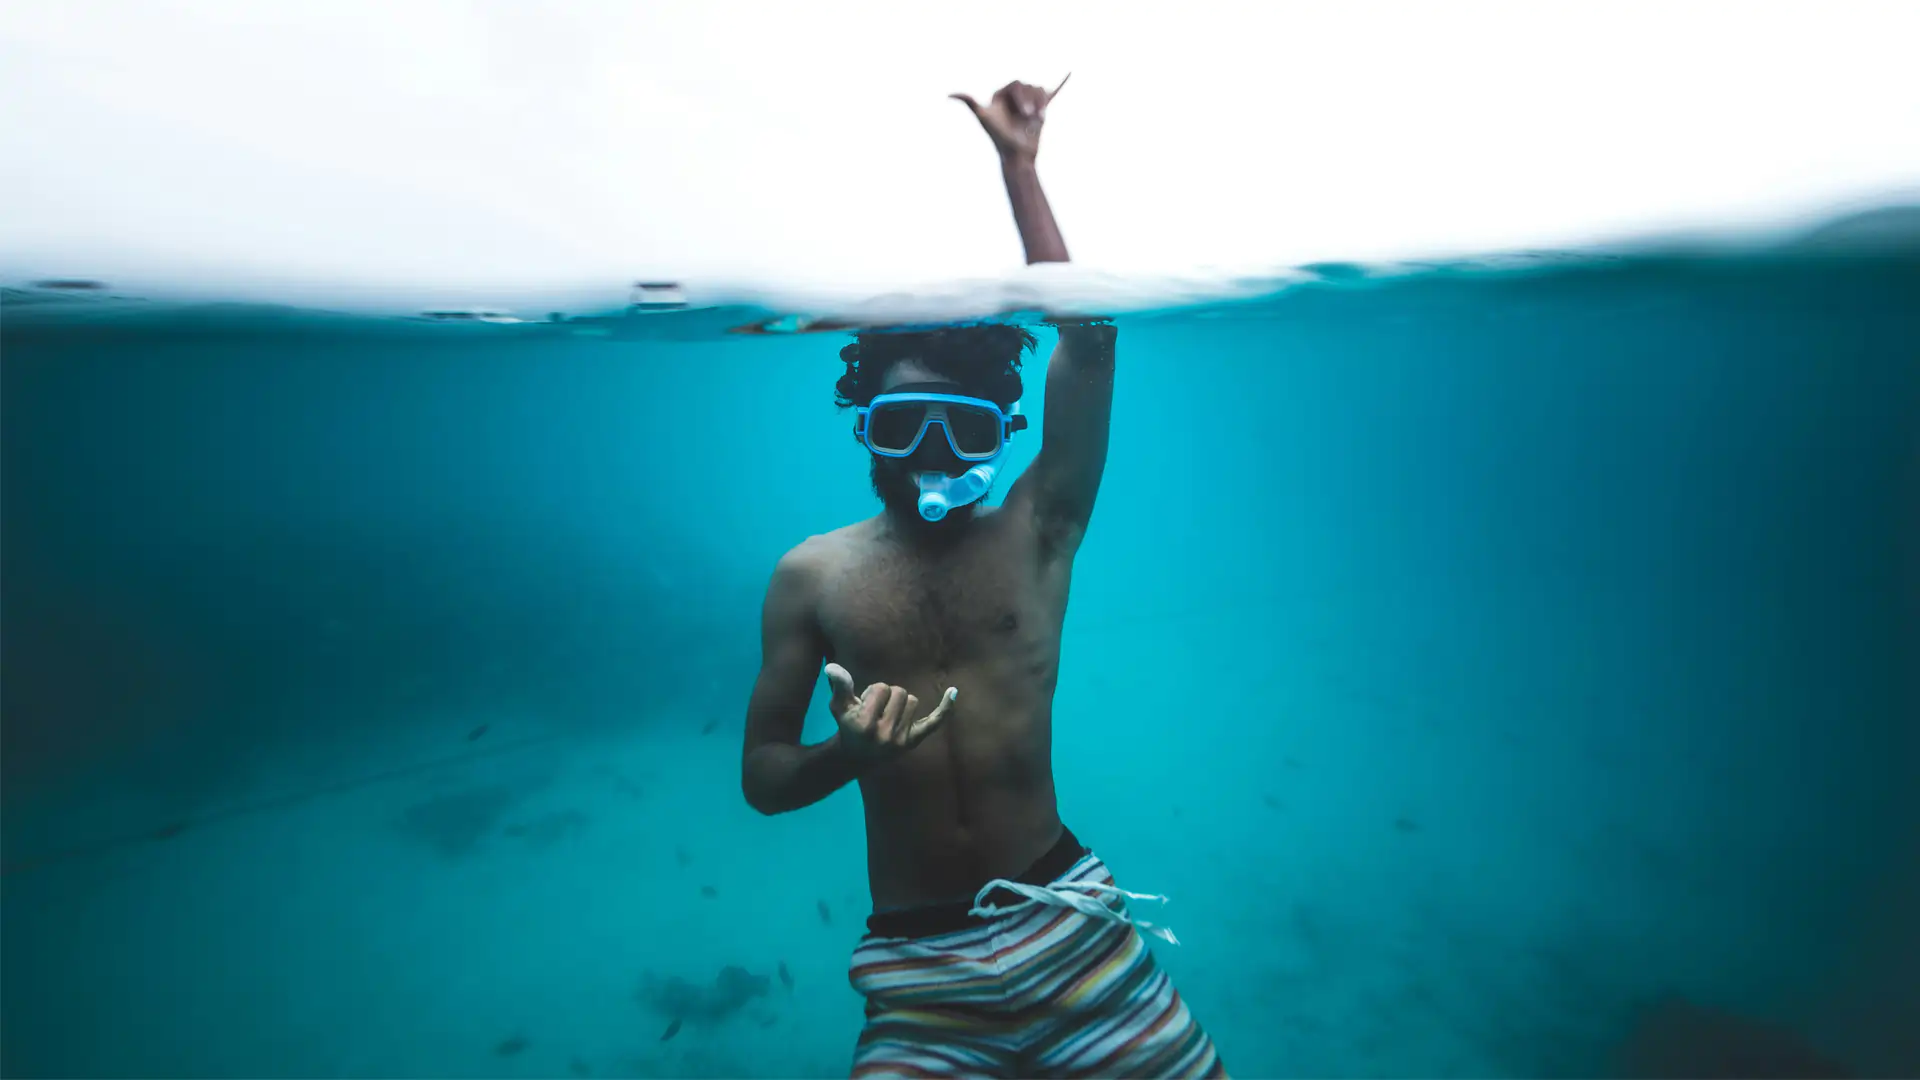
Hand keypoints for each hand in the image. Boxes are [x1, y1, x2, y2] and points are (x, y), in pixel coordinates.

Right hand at [824, 663, 955, 767]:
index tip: (865, 704)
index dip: (873, 691)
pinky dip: (944, 707)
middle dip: (888, 696)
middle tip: (876, 710)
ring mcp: (901, 740)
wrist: (856, 757)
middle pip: (900, 692)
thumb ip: (839, 685)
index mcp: (864, 724)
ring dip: (900, 704)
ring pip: (913, 701)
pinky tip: (953, 691)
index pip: (881, 688)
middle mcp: (884, 734)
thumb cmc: (847, 725)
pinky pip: (934, 721)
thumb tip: (833, 667)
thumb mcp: (838, 706)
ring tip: (886, 716)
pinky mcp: (913, 742)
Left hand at [951, 74, 1069, 161]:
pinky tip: (1069, 73)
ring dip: (1041, 104)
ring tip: (1039, 120)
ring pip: (1040, 90)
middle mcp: (1013, 98)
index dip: (1021, 97)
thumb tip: (949, 94)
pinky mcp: (1040, 110)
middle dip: (1031, 101)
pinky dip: (1061, 82)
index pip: (1016, 84)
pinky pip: (1052, 92)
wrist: (1018, 157)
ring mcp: (1028, 103)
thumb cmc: (1000, 138)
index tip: (1023, 114)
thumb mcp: (985, 117)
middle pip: (1029, 86)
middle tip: (1030, 119)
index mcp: (1000, 95)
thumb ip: (970, 103)